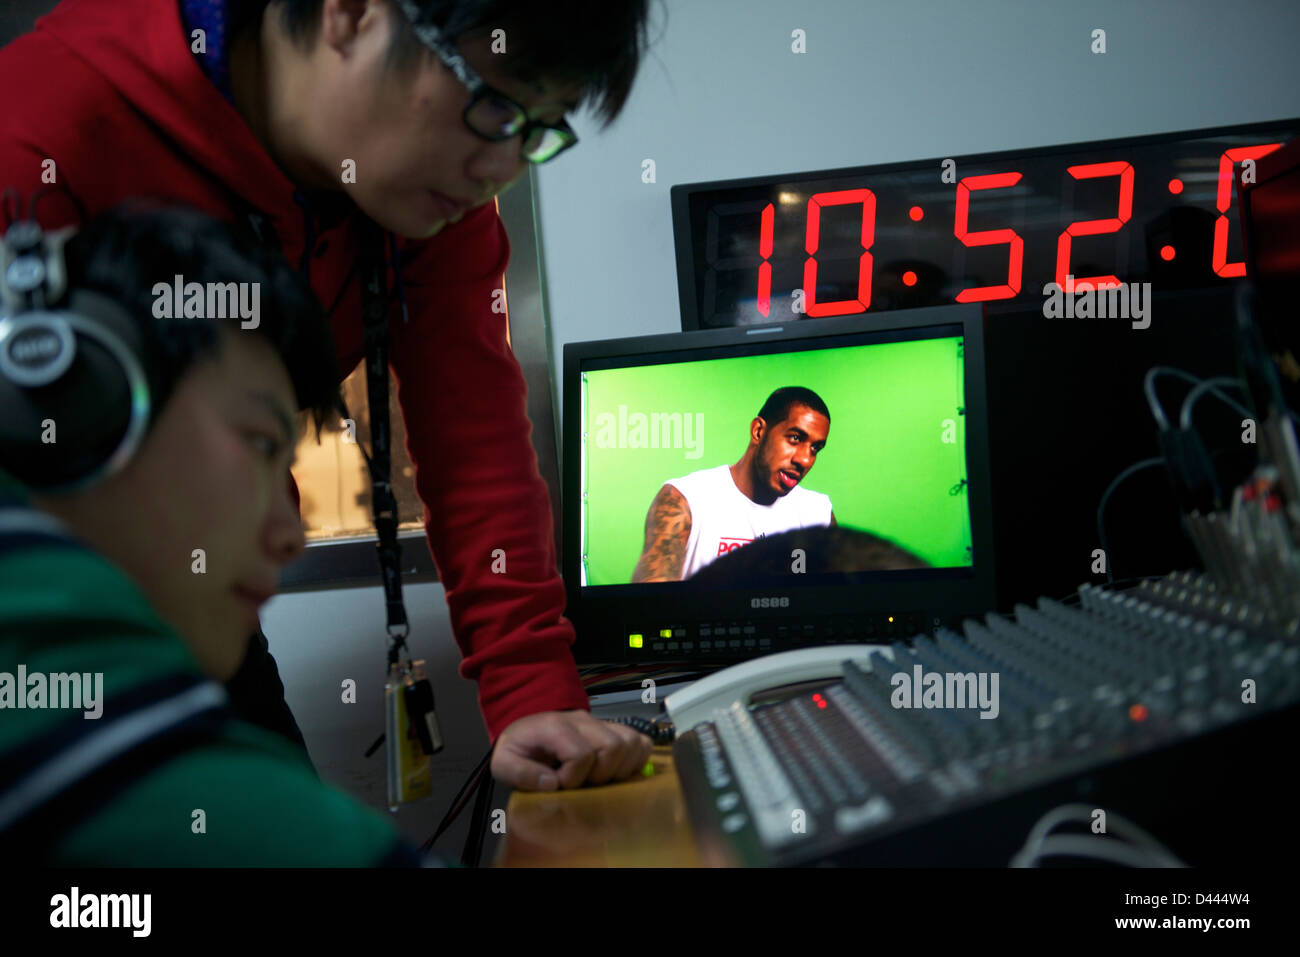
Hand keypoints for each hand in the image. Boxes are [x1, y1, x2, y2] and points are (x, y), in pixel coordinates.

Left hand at [491, 710, 653, 790]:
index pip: (582, 753)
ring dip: (620, 768)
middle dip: (601, 774)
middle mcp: (582, 720)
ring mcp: (601, 723)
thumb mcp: (504, 762)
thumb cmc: (519, 748)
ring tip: (600, 778)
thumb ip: (521, 774)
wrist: (526, 729)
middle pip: (613, 746)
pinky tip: (616, 771)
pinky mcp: (614, 730)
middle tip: (583, 783)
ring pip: (631, 742)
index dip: (574, 778)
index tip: (560, 784)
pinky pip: (641, 742)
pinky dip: (635, 760)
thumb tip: (552, 783)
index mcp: (555, 727)